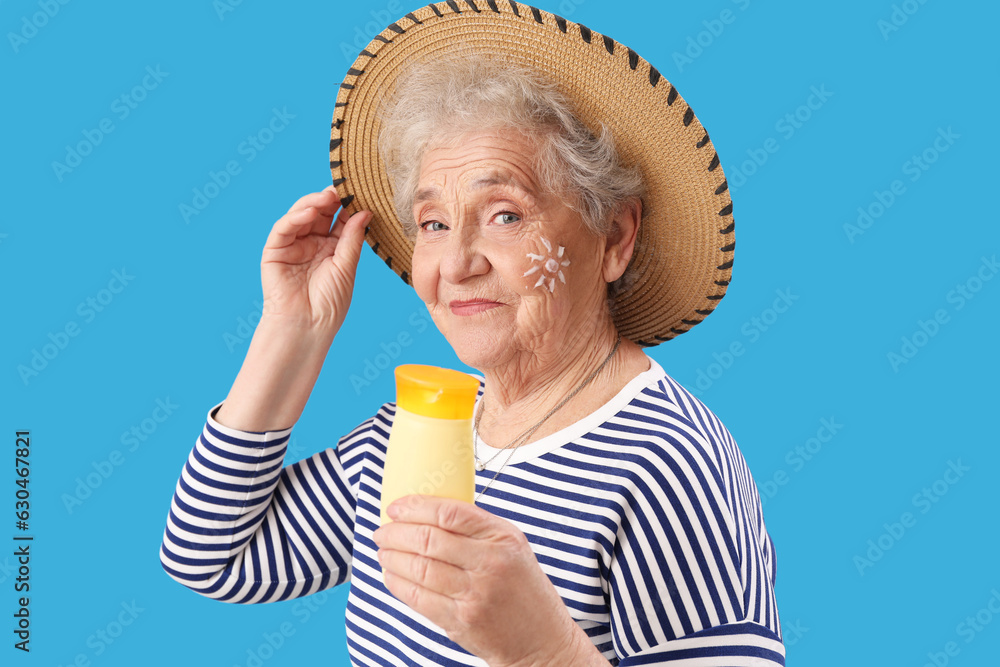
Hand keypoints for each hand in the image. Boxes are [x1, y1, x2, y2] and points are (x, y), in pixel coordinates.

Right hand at [260, 186, 369, 336]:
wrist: (308, 326)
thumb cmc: (330, 303)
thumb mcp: (346, 267)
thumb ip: (352, 238)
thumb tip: (365, 212)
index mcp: (333, 248)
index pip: (340, 220)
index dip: (348, 206)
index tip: (360, 192)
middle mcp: (312, 244)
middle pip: (320, 213)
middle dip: (331, 200)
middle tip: (343, 189)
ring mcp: (293, 245)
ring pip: (301, 215)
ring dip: (313, 203)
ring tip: (328, 197)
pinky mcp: (275, 251)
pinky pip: (284, 228)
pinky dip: (295, 217)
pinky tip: (309, 212)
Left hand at [373, 495, 595, 666]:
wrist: (542, 640)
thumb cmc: (524, 589)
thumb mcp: (513, 548)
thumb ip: (478, 529)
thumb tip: (428, 512)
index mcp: (503, 538)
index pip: (450, 513)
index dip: (416, 507)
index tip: (396, 507)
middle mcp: (490, 564)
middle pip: (429, 540)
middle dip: (396, 532)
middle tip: (382, 530)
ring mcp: (475, 595)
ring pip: (419, 569)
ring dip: (392, 557)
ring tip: (383, 551)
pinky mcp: (461, 622)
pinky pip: (418, 598)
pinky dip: (397, 584)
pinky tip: (390, 575)